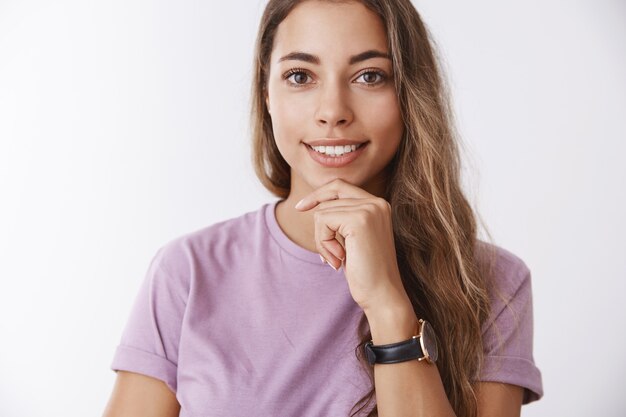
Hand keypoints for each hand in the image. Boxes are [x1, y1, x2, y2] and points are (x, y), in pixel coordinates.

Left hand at [294, 178, 408, 311]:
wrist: (382, 295)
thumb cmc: (366, 272)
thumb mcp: (352, 239)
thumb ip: (341, 219)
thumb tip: (314, 204)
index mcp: (378, 205)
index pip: (340, 186)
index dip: (318, 194)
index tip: (300, 208)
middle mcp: (377, 203)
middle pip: (327, 200)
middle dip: (321, 229)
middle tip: (329, 255)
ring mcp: (369, 209)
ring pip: (322, 212)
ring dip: (322, 240)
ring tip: (337, 259)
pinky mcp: (359, 220)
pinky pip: (323, 220)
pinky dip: (323, 243)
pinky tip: (338, 260)